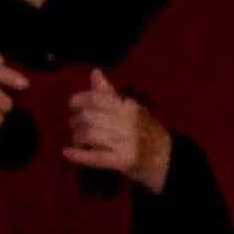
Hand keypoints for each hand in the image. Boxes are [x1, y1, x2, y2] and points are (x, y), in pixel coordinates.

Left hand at [59, 68, 172, 190]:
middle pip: (89, 116)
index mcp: (130, 106)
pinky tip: (66, 152)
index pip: (96, 98)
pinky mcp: (124, 161)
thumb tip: (94, 72)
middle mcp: (130, 122)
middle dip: (75, 120)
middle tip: (74, 125)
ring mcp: (128, 142)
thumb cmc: (146, 131)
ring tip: (77, 139)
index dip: (78, 100)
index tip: (72, 105)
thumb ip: (110, 93)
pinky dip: (78, 155)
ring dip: (77, 137)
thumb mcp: (131, 109)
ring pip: (90, 135)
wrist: (166, 158)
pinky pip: (96, 157)